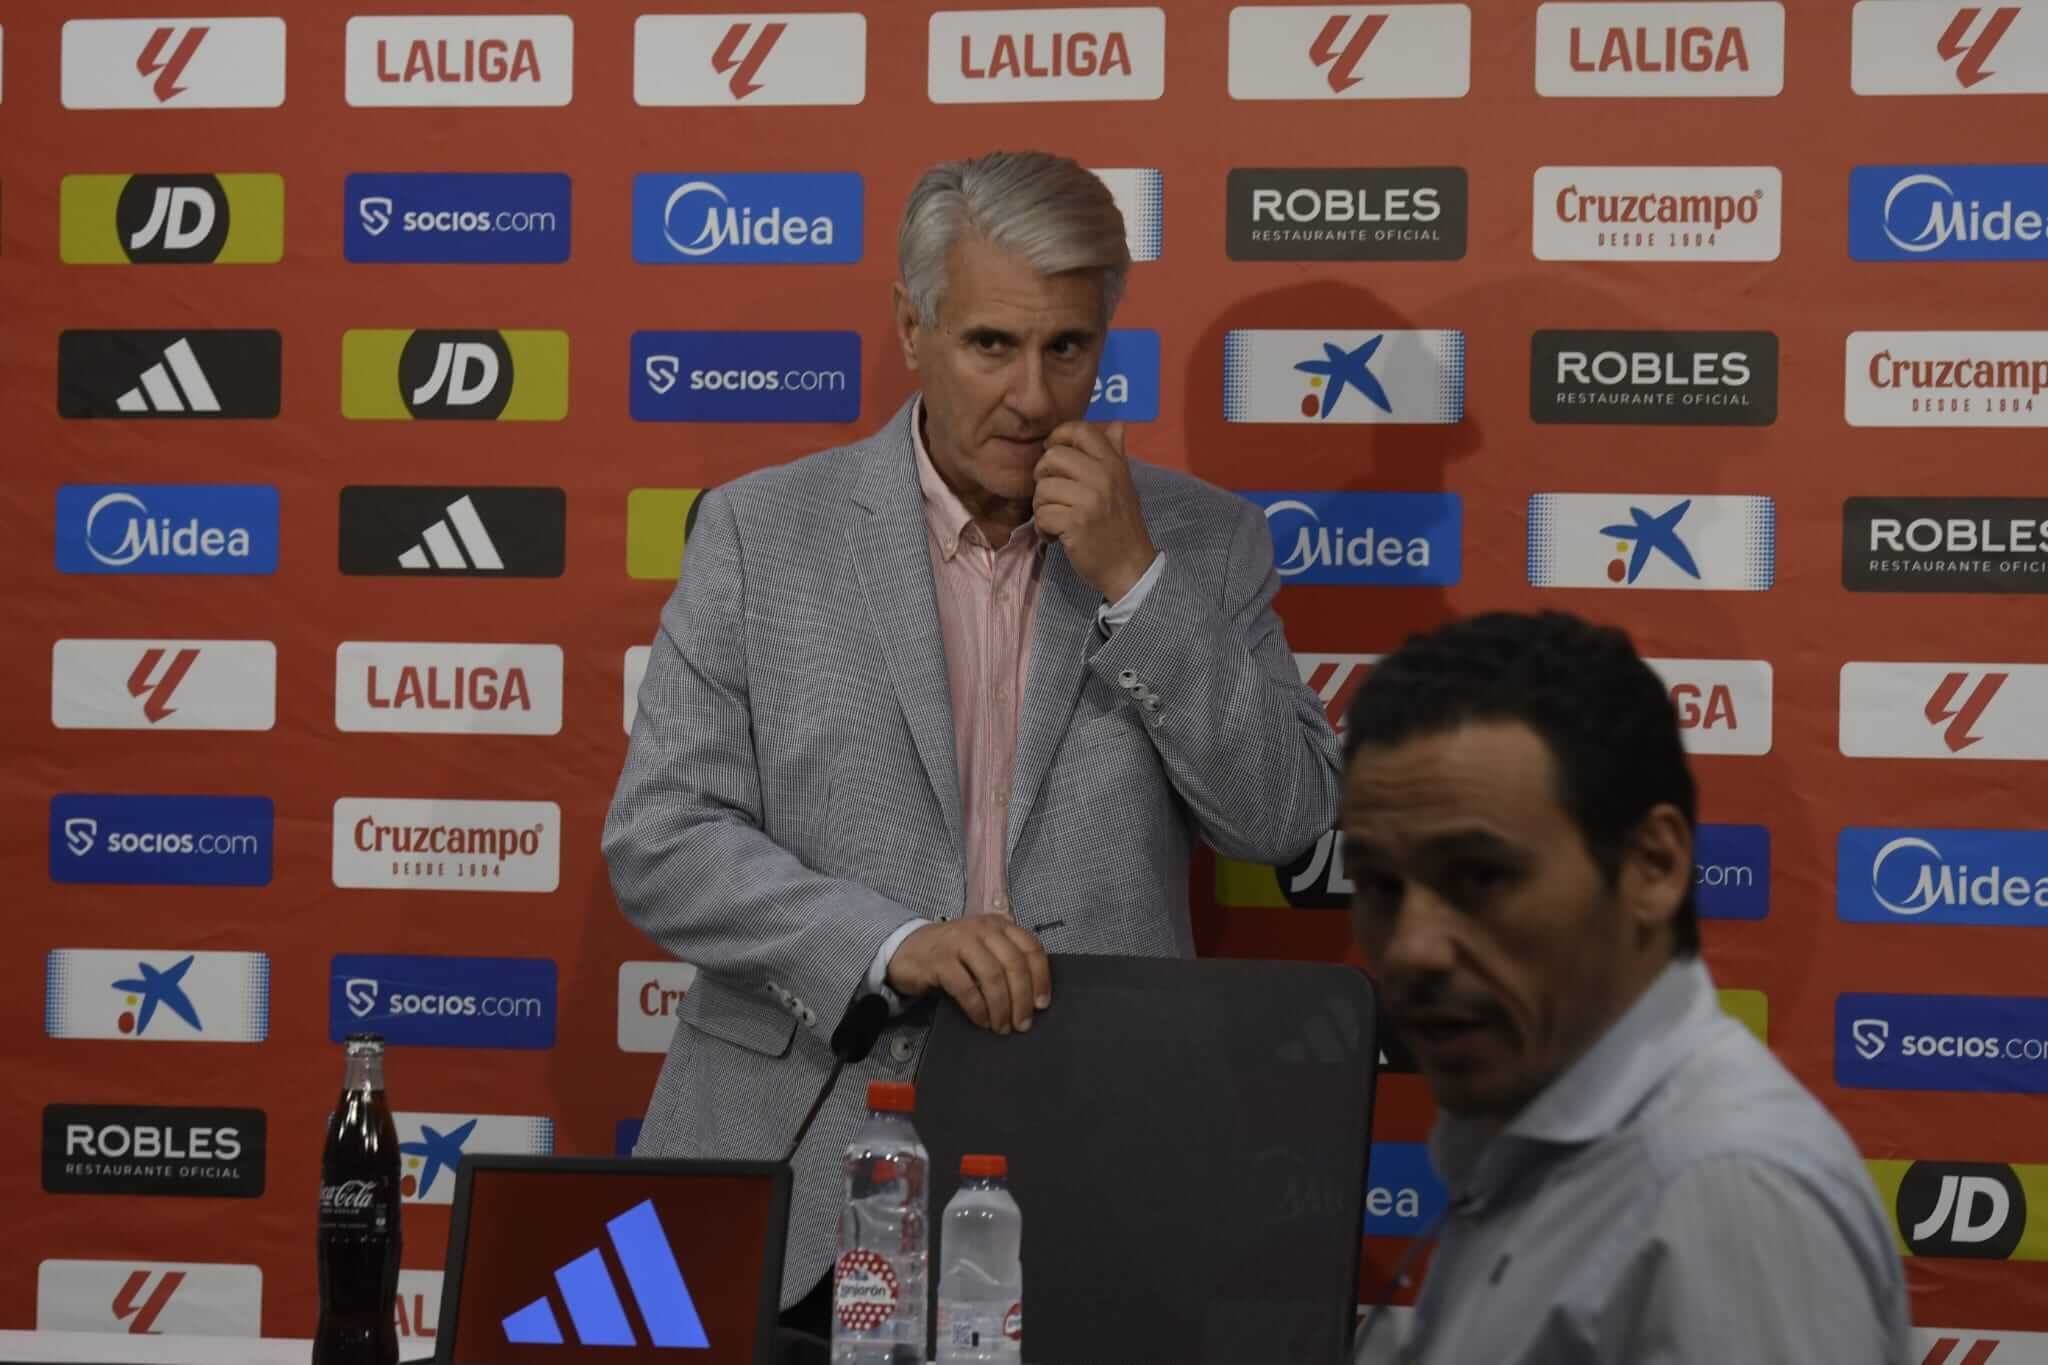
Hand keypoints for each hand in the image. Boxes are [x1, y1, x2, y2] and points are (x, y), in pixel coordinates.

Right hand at [885, 916, 1051, 1033]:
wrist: (907, 949)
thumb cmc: (954, 954)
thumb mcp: (984, 949)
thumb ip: (1006, 961)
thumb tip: (1033, 998)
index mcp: (999, 925)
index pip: (1031, 948)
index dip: (1041, 978)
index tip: (1042, 1005)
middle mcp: (982, 928)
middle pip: (1014, 964)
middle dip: (1022, 999)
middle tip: (1022, 1024)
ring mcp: (960, 942)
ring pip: (993, 977)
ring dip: (1002, 1007)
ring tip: (1002, 1027)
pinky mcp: (939, 961)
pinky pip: (966, 988)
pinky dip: (978, 1009)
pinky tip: (982, 1021)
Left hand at [1032, 420, 1157, 602]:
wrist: (1129, 567)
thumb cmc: (1121, 525)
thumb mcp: (1124, 484)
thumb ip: (1116, 453)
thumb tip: (1118, 423)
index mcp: (1114, 463)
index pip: (1080, 430)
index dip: (1058, 438)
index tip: (1055, 458)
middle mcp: (1103, 476)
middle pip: (1052, 457)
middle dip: (1043, 478)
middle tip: (1053, 496)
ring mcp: (1090, 500)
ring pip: (1042, 488)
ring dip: (1042, 508)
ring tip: (1057, 519)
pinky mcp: (1076, 523)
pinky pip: (1041, 515)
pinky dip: (1043, 529)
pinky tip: (1056, 536)